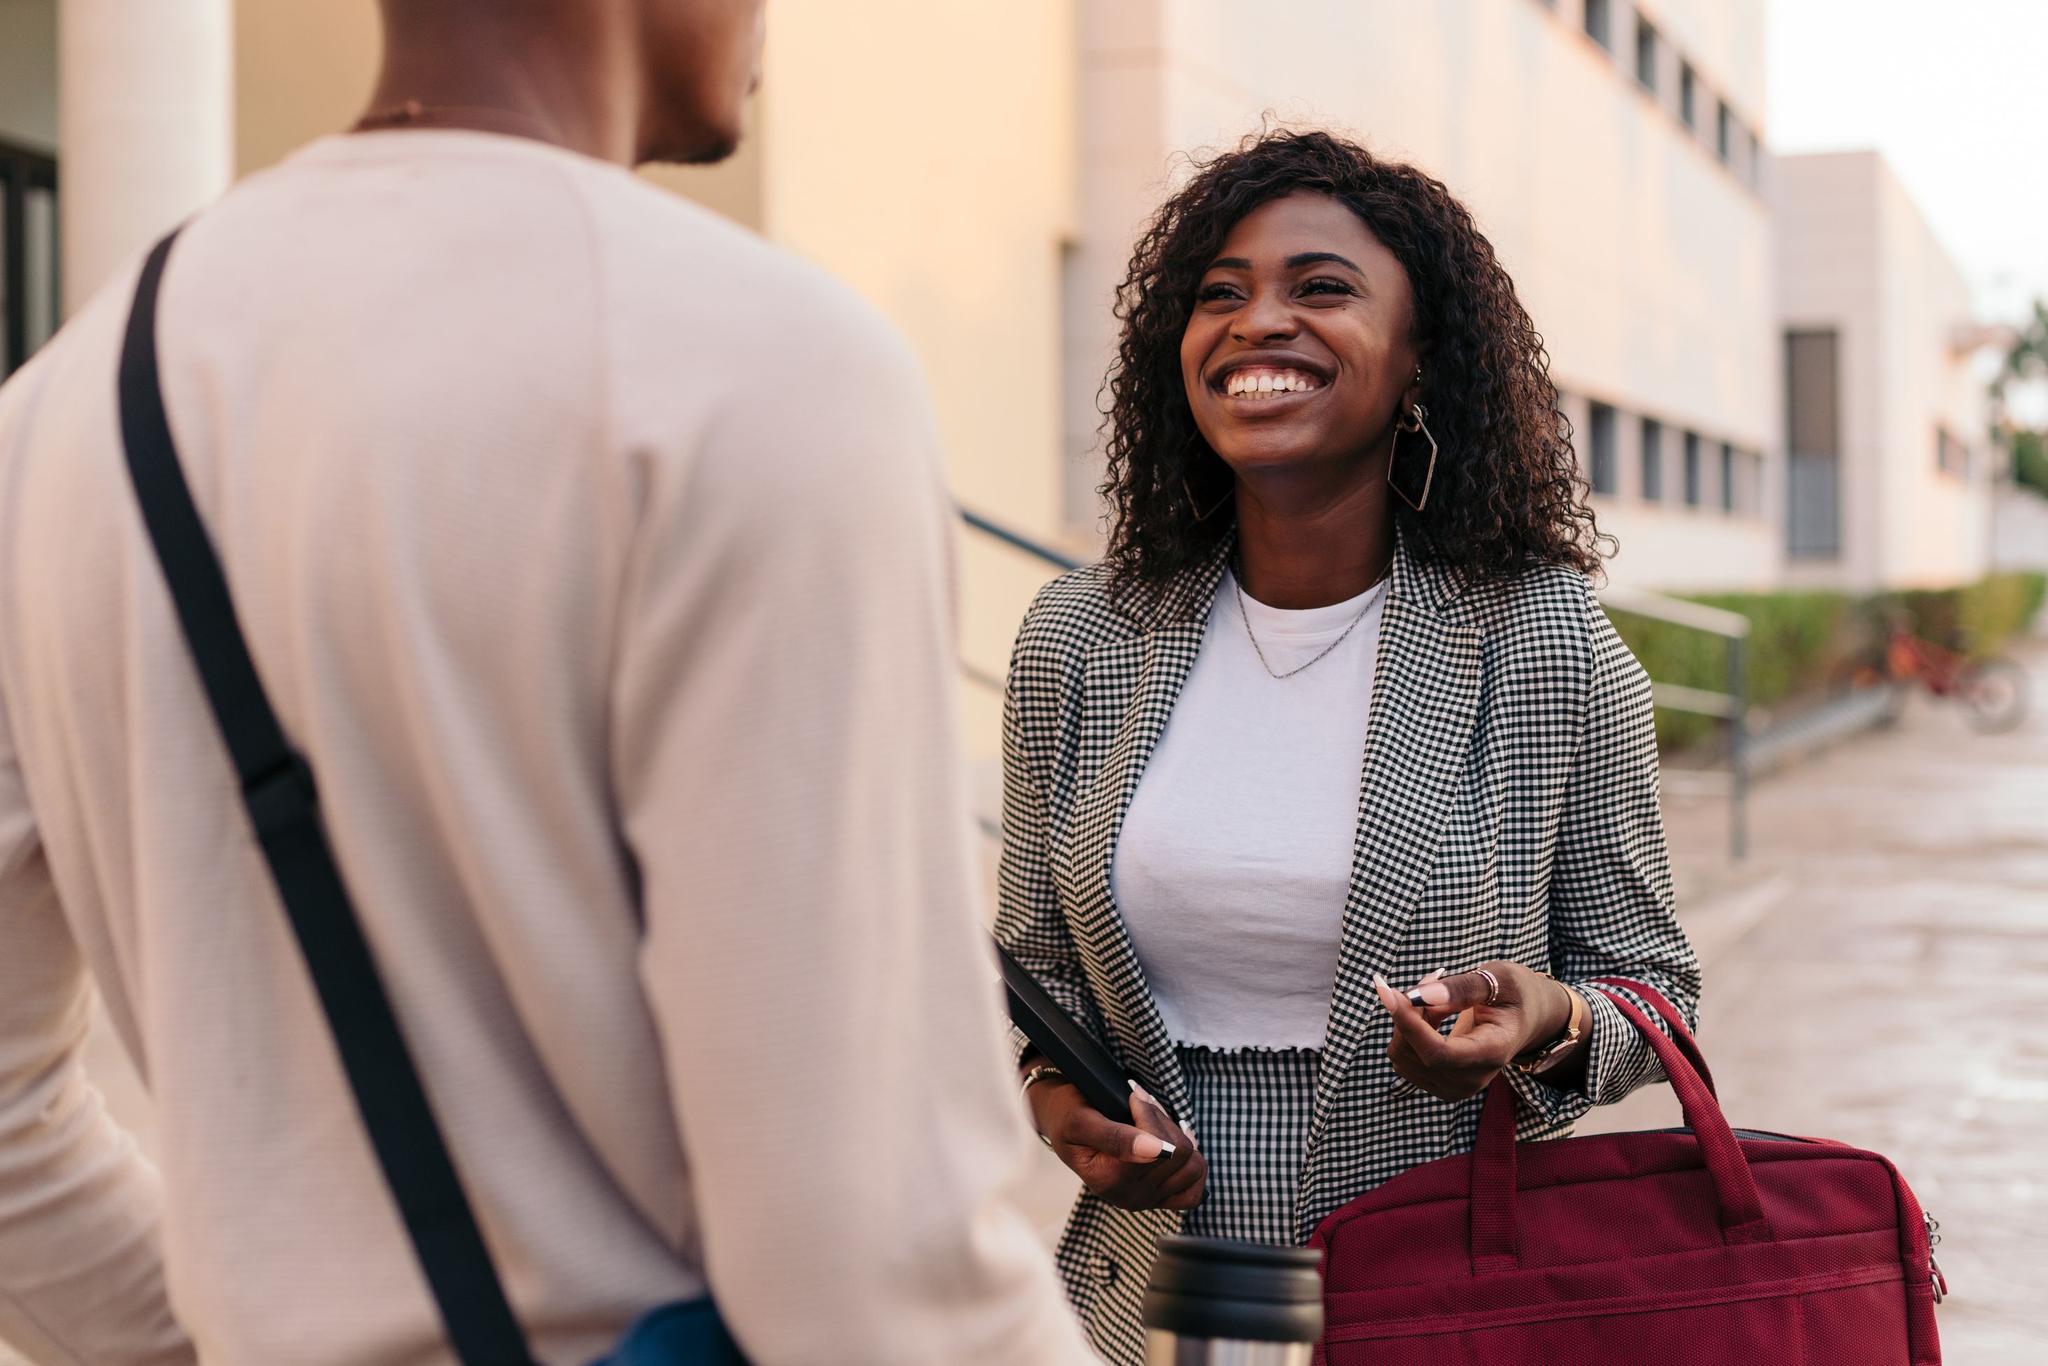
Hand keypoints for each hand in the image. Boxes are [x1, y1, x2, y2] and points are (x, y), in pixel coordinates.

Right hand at [1026, 1076, 1205, 1211]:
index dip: (1152, 1114)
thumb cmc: (1069, 1115)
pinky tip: (1174, 1147)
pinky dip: (1191, 1167)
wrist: (1061, 1122)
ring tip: (1154, 1124)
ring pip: (1193, 1167)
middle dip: (1164, 1123)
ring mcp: (1145, 1201)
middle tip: (1141, 1107)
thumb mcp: (1082, 1120)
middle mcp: (1129, 1197)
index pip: (1165, 1148)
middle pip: (1181, 1154)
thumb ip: (1116, 1137)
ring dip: (1178, 1137)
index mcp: (1109, 1181)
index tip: (1132, 1097)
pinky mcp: (1157, 1199)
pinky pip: (1193, 1192)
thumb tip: (1156, 1150)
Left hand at [1370, 963, 1578, 1100]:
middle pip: (1414, 1052)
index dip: (1408, 1023)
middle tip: (1432, 977)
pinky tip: (1433, 1015)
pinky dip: (1408, 1029)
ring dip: (1408, 1018)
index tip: (1386, 990)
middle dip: (1408, 1010)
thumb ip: (1460, 988)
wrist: (1524, 1020)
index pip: (1437, 1053)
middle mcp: (1471, 1080)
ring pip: (1401, 1053)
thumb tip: (1418, 996)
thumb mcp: (1497, 979)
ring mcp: (1452, 1088)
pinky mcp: (1436, 1084)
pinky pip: (1402, 1056)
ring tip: (1438, 996)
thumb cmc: (1513, 994)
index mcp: (1491, 1054)